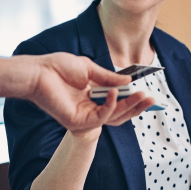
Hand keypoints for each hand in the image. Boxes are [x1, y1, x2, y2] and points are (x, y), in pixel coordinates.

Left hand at [27, 53, 154, 133]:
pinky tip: (115, 93)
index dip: (132, 99)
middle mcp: (89, 108)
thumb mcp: (89, 68)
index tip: (147, 93)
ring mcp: (84, 116)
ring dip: (129, 106)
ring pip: (113, 116)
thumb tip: (129, 80)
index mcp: (92, 96)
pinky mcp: (77, 122)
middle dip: (136, 106)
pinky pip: (100, 116)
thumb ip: (109, 77)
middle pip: (118, 112)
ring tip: (142, 96)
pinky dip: (110, 105)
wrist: (38, 72)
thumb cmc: (58, 68)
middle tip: (152, 99)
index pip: (117, 102)